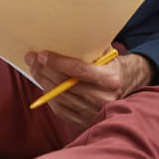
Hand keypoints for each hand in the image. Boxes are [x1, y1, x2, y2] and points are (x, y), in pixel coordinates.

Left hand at [24, 50, 154, 128]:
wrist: (126, 89)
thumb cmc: (111, 67)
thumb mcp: (107, 54)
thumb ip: (91, 47)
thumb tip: (64, 36)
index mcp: (110, 79)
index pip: (79, 70)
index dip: (58, 62)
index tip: (42, 55)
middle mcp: (103, 98)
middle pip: (65, 84)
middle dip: (45, 70)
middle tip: (32, 59)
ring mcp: (93, 112)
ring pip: (60, 97)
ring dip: (43, 82)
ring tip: (35, 69)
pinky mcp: (85, 122)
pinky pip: (60, 110)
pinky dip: (49, 97)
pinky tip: (44, 85)